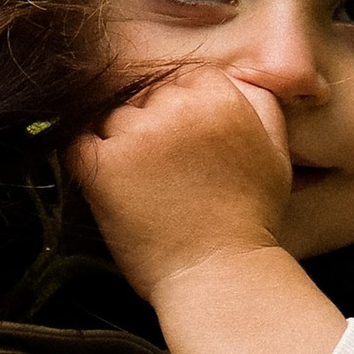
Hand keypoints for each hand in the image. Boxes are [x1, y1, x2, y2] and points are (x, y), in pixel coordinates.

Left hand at [67, 66, 293, 309]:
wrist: (220, 276)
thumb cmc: (250, 221)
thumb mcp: (275, 154)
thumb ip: (260, 105)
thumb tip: (238, 78)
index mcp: (221, 99)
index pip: (185, 79)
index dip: (181, 110)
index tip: (183, 145)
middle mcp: (178, 108)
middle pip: (147, 97)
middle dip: (152, 128)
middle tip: (165, 174)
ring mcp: (137, 135)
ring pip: (114, 119)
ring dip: (121, 146)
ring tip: (144, 189)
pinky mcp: (103, 165)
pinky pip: (78, 142)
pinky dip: (86, 159)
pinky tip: (107, 184)